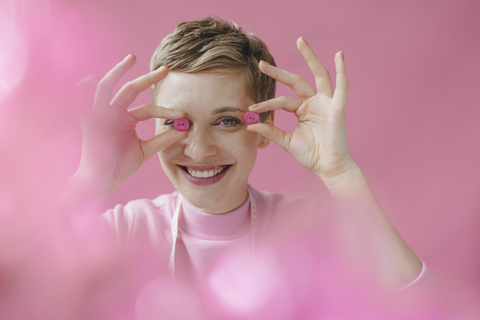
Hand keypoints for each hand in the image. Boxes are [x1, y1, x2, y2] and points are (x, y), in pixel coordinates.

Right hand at [74, 54, 186, 196]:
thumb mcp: (145, 150)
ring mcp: (101, 115)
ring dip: (118, 72)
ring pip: (107, 88)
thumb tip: (184, 131)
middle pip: (131, 89)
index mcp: (128, 118)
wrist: (102, 181)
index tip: (182, 114)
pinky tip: (87, 81)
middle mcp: (114, 112)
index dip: (166, 111)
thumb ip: (162, 140)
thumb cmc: (120, 165)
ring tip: (131, 59)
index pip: (149, 108)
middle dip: (148, 78)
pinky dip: (81, 91)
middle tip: (165, 68)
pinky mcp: (87, 123)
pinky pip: (80, 104)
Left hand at [247, 37, 356, 185]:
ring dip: (310, 57)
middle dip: (278, 73)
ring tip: (300, 41)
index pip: (282, 100)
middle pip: (296, 81)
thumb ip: (271, 131)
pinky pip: (342, 87)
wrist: (328, 168)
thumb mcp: (287, 141)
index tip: (251, 109)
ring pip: (318, 75)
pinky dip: (342, 71)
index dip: (267, 103)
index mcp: (303, 110)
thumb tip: (251, 125)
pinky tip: (339, 56)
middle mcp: (314, 103)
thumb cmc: (311, 155)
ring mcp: (326, 103)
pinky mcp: (337, 108)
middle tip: (261, 63)